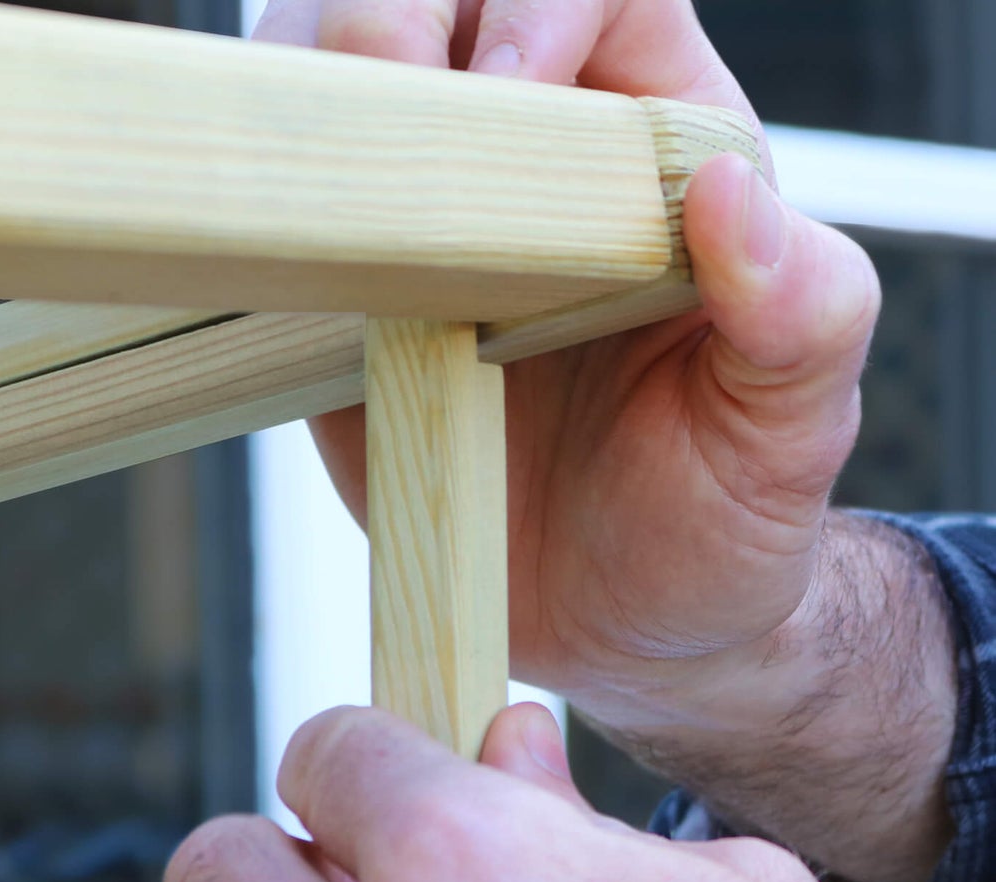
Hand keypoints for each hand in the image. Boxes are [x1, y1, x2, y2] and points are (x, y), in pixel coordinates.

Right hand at [254, 0, 880, 731]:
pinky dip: (265, 208)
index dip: (540, 4)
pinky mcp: (352, 319)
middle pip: (445, 6)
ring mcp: (432, 244)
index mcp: (658, 161)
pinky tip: (266, 241)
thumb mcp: (787, 434)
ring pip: (348, 91)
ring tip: (310, 167)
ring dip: (312, 91)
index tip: (510, 93)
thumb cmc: (721, 525)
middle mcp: (539, 180)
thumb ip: (802, 312)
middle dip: (395, 17)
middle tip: (381, 106)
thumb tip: (727, 195)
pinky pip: (295, 229)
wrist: (619, 634)